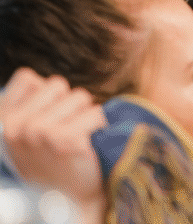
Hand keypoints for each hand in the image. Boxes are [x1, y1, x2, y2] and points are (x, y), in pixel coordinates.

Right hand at [1, 68, 105, 217]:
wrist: (66, 200)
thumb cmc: (49, 161)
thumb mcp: (23, 135)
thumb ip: (26, 107)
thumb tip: (39, 80)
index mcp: (4, 120)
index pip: (27, 77)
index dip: (45, 93)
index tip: (47, 116)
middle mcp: (18, 125)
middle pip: (57, 84)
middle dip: (67, 103)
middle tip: (65, 130)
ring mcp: (41, 132)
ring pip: (80, 96)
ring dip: (84, 113)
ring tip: (76, 136)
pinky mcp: (67, 140)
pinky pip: (96, 112)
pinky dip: (99, 124)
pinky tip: (88, 143)